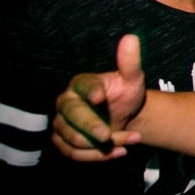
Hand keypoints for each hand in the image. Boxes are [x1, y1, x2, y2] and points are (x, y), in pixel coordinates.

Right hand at [51, 34, 145, 160]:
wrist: (125, 116)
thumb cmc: (125, 94)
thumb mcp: (132, 79)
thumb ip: (130, 62)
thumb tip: (131, 37)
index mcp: (81, 84)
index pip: (83, 86)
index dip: (90, 91)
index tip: (100, 97)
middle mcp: (66, 102)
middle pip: (71, 117)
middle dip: (90, 127)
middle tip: (108, 136)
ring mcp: (62, 123)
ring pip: (73, 139)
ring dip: (101, 146)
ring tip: (131, 140)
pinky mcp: (64, 142)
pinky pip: (74, 154)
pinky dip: (97, 156)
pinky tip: (120, 152)